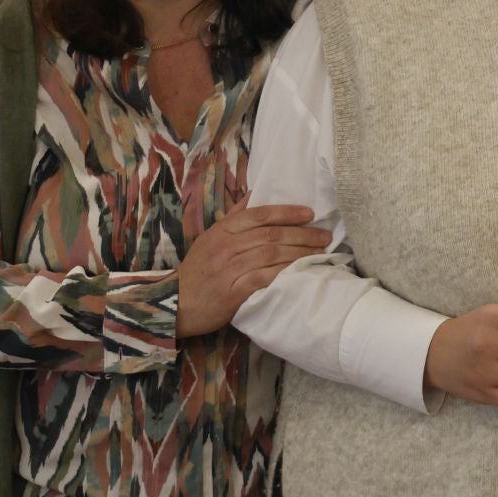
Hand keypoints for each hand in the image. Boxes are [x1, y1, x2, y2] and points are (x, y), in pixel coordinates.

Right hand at [176, 204, 332, 337]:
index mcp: (222, 230)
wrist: (173, 304)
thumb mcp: (210, 237)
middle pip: (270, 235)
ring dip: (299, 253)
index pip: (259, 214)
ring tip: (320, 252)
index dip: (287, 212)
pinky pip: (264, 278)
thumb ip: (234, 216)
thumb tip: (255, 192)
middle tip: (324, 236)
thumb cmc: (197, 270)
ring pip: (271, 255)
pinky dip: (284, 273)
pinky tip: (301, 272)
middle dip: (302, 234)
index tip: (310, 213)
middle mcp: (226, 246)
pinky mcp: (232, 292)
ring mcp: (229, 268)